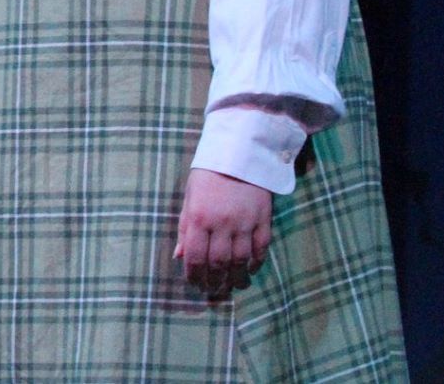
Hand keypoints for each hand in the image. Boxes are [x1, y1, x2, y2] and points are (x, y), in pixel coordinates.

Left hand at [176, 167, 272, 297]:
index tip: (196, 285)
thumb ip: (185, 228)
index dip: (195, 276)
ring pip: (241, 261)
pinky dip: (255, 263)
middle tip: (213, 290)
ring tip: (232, 286)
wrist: (239, 153)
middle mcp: (222, 223)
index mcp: (199, 217)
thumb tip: (179, 257)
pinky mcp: (263, 220)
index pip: (196, 257)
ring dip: (236, 278)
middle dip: (215, 281)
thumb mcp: (190, 198)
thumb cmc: (208, 175)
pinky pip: (260, 249)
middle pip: (219, 263)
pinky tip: (249, 270)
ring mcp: (245, 223)